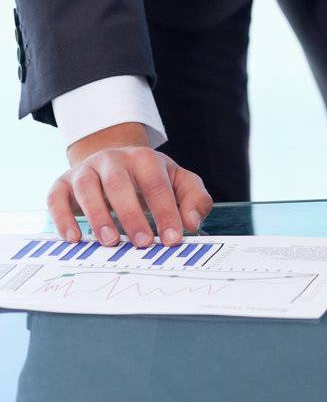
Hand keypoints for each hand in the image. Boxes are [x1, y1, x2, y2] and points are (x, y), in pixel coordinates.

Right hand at [48, 122, 212, 248]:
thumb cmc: (150, 179)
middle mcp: (112, 160)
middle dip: (132, 214)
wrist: (112, 163)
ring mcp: (86, 170)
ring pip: (87, 187)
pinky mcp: (62, 184)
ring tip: (110, 242)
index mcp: (144, 158)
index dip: (165, 212)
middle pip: (119, 183)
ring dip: (98, 215)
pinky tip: (73, 239)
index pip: (156, 184)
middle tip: (143, 243)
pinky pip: (56, 197)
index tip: (172, 239)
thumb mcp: (179, 183)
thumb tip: (191, 222)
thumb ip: (195, 200)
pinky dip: (62, 217)